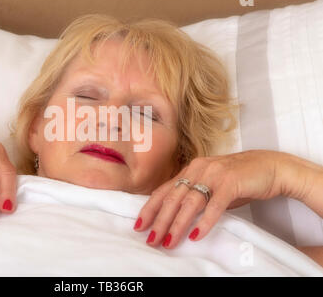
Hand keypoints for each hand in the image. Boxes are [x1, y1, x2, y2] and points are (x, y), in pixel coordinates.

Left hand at [133, 149, 282, 248]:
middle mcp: (198, 169)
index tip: (139, 225)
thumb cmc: (238, 178)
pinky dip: (205, 221)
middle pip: (173, 197)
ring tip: (169, 241)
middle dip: (159, 220)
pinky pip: (215, 204)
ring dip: (177, 224)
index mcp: (190, 169)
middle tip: (151, 239)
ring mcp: (214, 174)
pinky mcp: (231, 182)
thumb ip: (194, 195)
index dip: (150, 208)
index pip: (164, 190)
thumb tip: (174, 216)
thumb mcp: (210, 185)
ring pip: (190, 202)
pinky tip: (196, 235)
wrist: (269, 166)